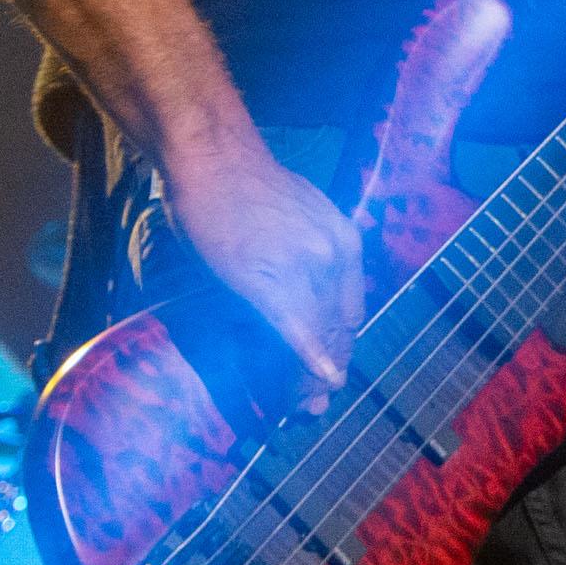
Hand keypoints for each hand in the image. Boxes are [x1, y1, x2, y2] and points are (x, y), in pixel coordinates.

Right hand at [165, 142, 365, 401]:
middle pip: (338, 329)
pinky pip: (293, 329)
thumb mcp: (304, 218)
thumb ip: (314, 259)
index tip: (329, 375)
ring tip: (301, 405)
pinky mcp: (270, 280)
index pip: (350, 312)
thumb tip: (309, 293)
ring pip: (317, 335)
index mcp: (346, 243)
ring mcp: (305, 269)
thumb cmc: (249, 186)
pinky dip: (306, 357)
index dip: (340, 348)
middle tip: (315, 403)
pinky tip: (313, 382)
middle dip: (328, 369)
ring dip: (309, 375)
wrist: (215, 159)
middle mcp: (335, 257)